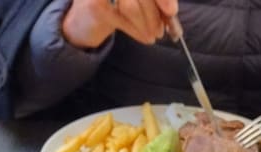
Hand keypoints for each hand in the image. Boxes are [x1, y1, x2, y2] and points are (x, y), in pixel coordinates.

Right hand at [62, 0, 178, 48]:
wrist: (89, 13)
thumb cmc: (121, 3)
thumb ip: (156, 1)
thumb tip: (170, 11)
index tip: (171, 11)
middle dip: (154, 15)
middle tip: (161, 31)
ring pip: (131, 8)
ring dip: (147, 25)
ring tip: (154, 34)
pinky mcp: (96, 5)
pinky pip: (123, 21)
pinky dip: (138, 32)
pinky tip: (145, 38)